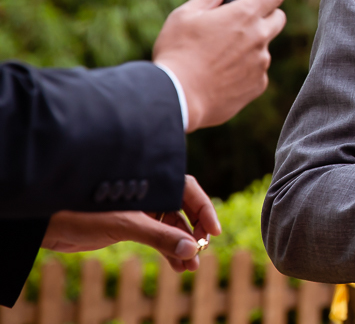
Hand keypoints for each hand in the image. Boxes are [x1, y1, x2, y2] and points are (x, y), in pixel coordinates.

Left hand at [42, 176, 219, 271]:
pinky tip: (176, 266)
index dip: (205, 210)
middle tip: (201, 253)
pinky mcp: (129, 225)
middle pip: (183, 210)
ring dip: (182, 246)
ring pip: (171, 227)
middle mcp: (148, 193)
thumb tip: (191, 251)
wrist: (47, 224)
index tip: (213, 233)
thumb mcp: (124, 224)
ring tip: (190, 268)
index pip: (188, 191)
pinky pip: (157, 237)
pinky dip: (168, 250)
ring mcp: (140, 210)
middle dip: (194, 233)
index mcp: (150, 182)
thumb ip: (159, 236)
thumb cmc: (82, 212)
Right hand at [153, 0, 285, 131]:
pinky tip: (221, 76)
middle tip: (239, 23)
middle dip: (264, 17)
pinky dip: (245, 71)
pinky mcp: (258, 85)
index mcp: (244, 15)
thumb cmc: (177, 54)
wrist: (177, 98)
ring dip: (250, 47)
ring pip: (263, 48)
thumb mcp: (184, 16)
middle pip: (278, 19)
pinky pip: (257, 72)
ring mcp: (261, 63)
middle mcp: (259, 37)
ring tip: (220, 56)